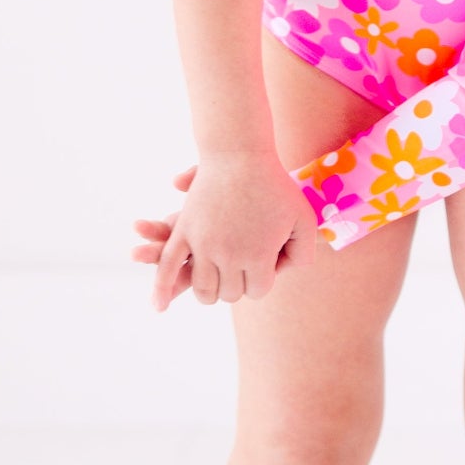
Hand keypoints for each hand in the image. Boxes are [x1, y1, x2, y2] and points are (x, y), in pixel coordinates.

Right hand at [135, 154, 314, 310]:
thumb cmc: (277, 186)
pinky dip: (162, 289)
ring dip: (209, 291)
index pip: (257, 290)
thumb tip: (285, 272)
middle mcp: (229, 257)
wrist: (240, 156)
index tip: (267, 263)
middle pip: (230, 293)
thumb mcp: (303, 218)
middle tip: (243, 270)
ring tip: (218, 282)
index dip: (263, 279)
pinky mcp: (185, 233)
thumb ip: (302, 251)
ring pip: (203, 289)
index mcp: (258, 256)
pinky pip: (168, 267)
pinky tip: (160, 307)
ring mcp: (203, 246)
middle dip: (238, 284)